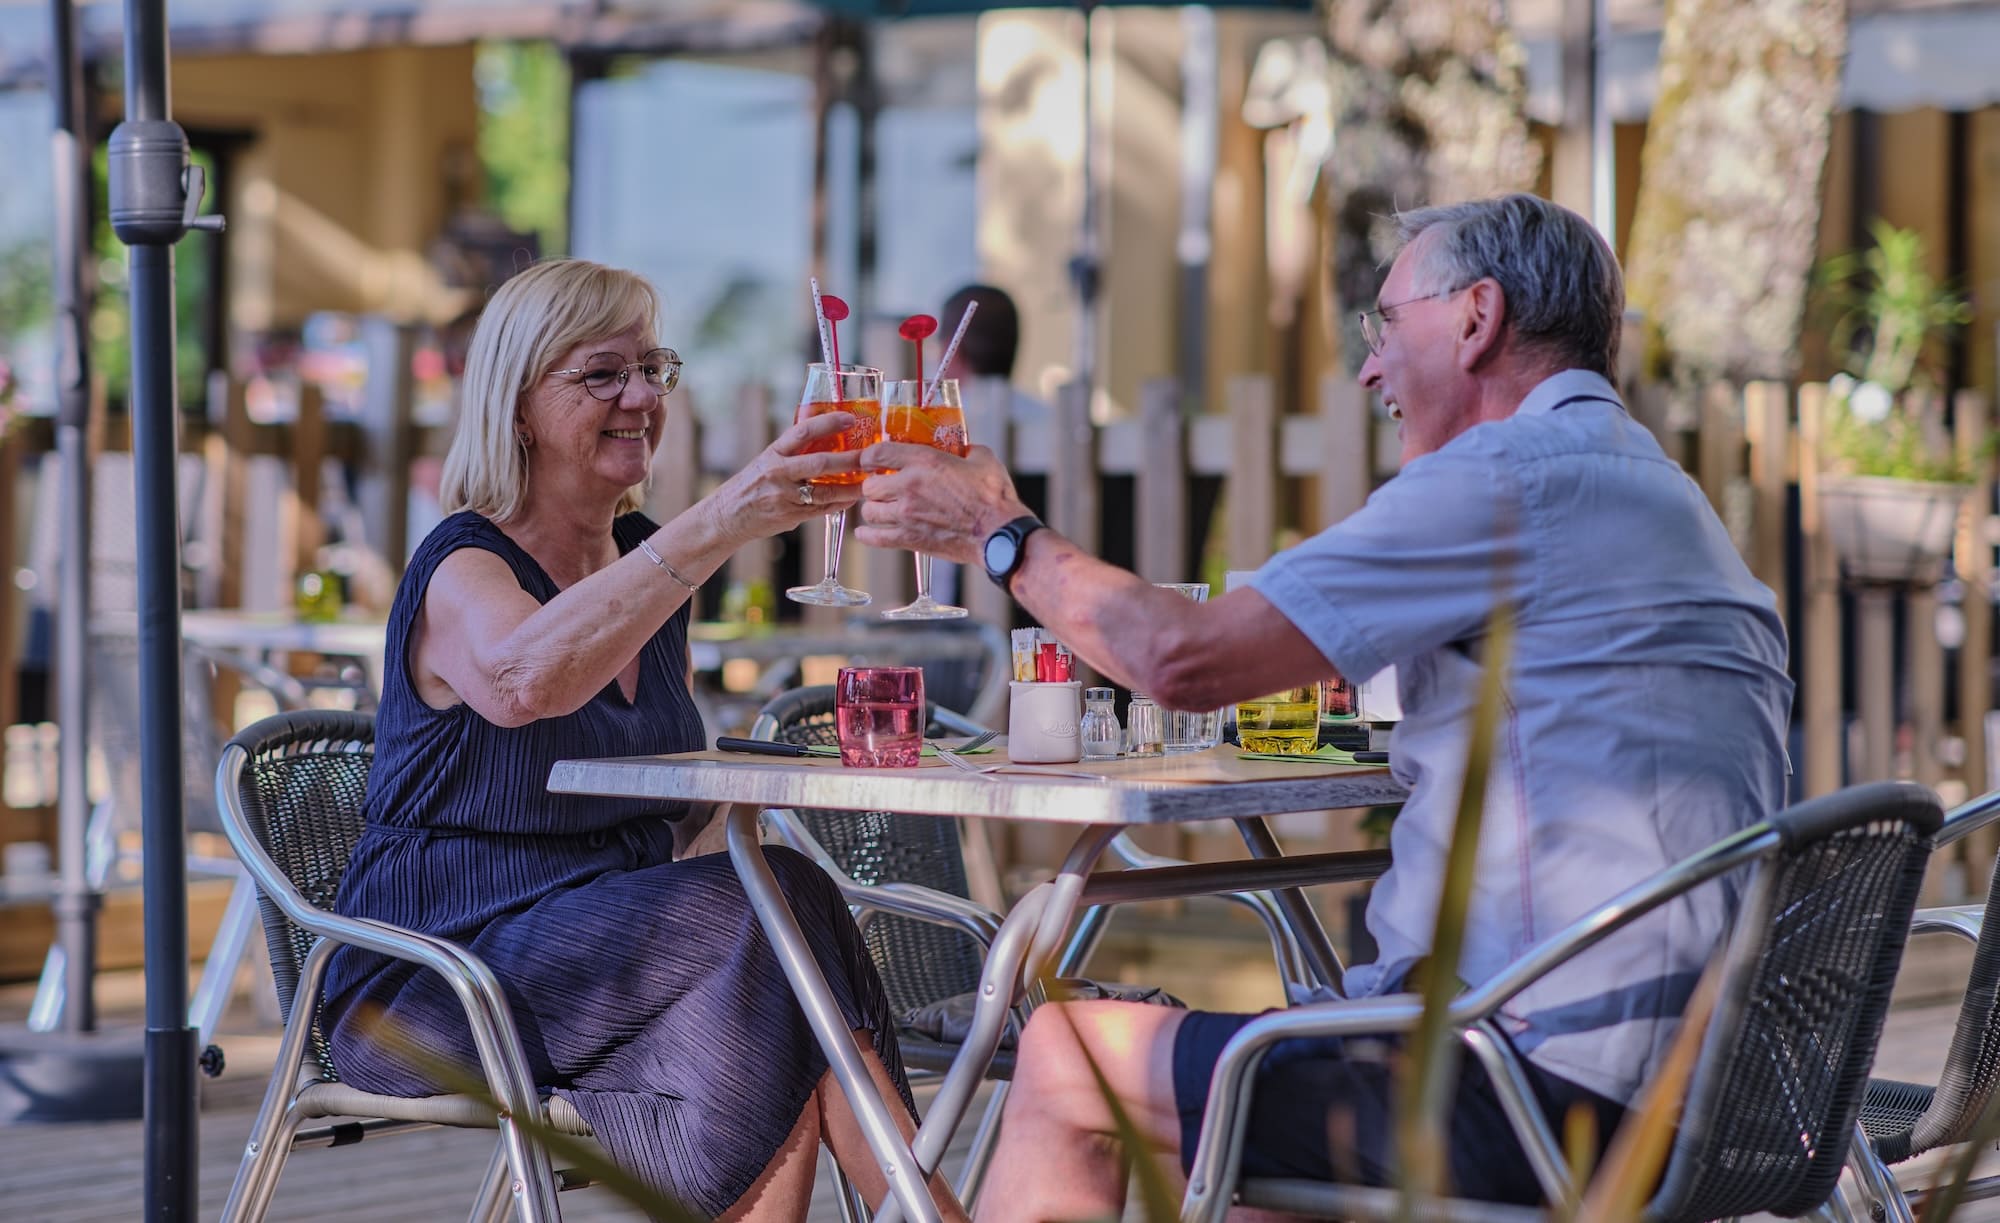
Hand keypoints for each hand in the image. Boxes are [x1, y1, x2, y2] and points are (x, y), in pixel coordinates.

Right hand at [707, 411, 865, 543]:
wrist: (727, 515)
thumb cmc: (752, 486)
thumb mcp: (767, 461)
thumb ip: (794, 454)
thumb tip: (827, 440)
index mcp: (773, 452)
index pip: (803, 431)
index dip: (828, 423)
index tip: (850, 418)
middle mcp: (778, 472)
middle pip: (820, 463)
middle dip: (849, 460)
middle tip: (869, 457)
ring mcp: (784, 496)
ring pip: (826, 491)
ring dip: (851, 487)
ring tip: (869, 482)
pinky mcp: (790, 516)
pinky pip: (822, 509)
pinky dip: (839, 503)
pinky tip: (851, 498)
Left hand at [854, 442, 1030, 563]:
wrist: (998, 533)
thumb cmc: (994, 498)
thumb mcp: (983, 460)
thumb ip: (966, 450)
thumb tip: (963, 449)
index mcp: (925, 462)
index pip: (879, 452)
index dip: (870, 456)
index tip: (871, 460)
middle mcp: (910, 486)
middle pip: (869, 485)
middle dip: (874, 485)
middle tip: (882, 486)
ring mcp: (907, 515)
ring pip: (870, 511)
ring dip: (874, 509)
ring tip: (881, 508)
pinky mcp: (911, 538)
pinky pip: (877, 538)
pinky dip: (868, 536)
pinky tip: (864, 534)